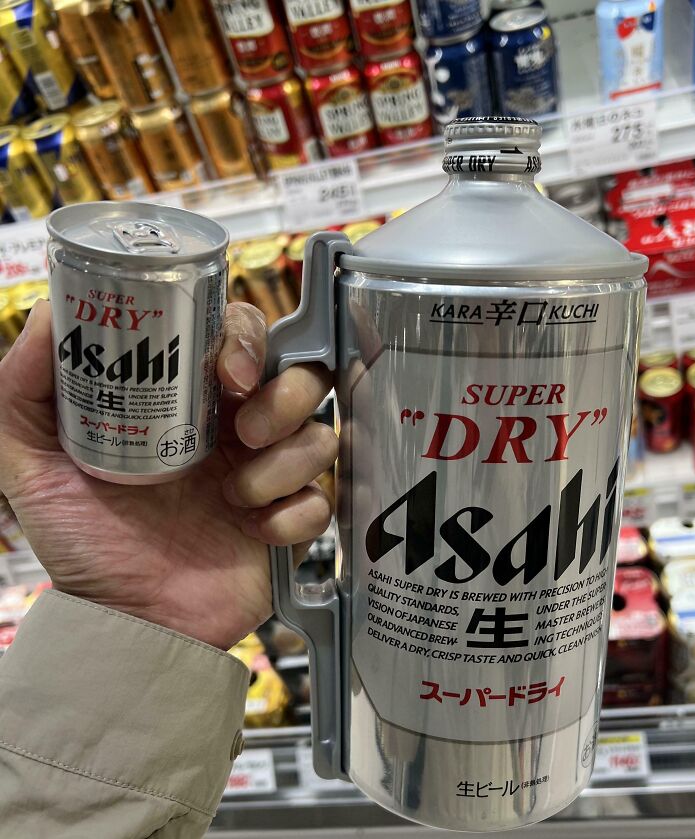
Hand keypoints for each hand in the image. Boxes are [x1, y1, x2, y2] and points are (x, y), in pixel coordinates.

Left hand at [0, 301, 336, 649]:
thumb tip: (52, 314)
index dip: (248, 339)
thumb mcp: (34, 460)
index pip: (240, 340)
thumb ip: (25, 387)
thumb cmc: (84, 542)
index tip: (230, 370)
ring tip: (238, 493)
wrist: (123, 619)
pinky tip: (254, 530)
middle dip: (285, 395)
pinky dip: (294, 514)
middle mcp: (236, 433)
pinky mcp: (287, 524)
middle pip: (299, 377)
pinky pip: (321, 501)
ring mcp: (267, 477)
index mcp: (191, 405)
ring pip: (319, 435)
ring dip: (286, 461)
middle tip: (244, 430)